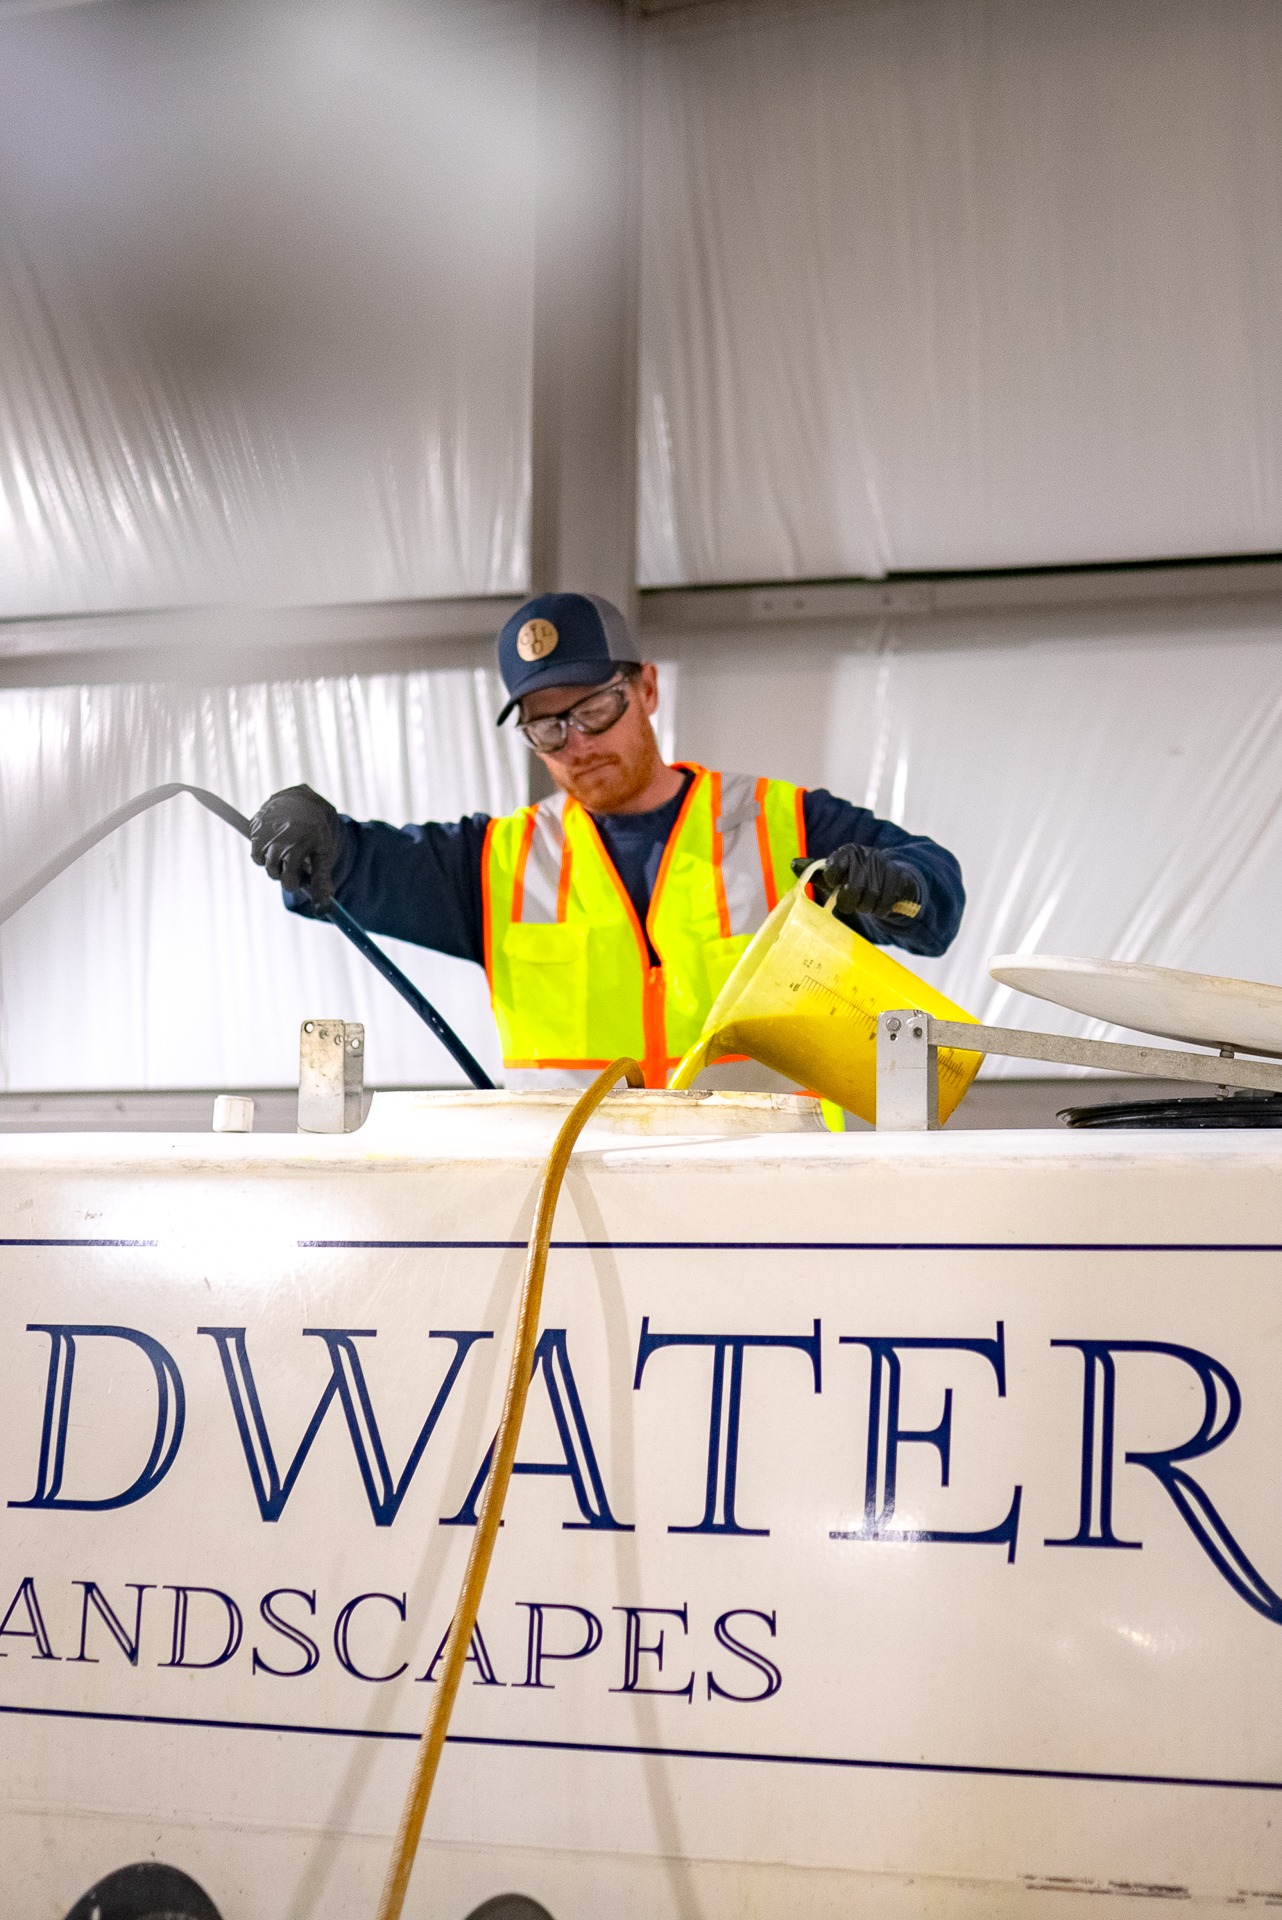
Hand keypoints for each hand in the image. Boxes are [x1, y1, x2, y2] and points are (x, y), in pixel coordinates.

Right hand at [250, 784, 342, 907]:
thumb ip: (321, 881)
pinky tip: (275, 842)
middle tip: (293, 860)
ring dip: (272, 862)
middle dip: (283, 871)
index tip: (298, 878)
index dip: (293, 883)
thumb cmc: (316, 831)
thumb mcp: (323, 854)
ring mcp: (263, 832)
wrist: (304, 801)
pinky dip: (263, 852)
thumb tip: (321, 908)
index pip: (287, 882)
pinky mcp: (254, 826)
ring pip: (261, 863)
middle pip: (272, 873)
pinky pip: (255, 852)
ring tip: (285, 849)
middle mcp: (277, 840)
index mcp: (296, 848)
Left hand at [792, 844, 921, 919]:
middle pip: (854, 888)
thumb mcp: (835, 875)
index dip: (832, 881)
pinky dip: (880, 910)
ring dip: (865, 907)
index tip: (835, 885)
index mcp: (848, 852)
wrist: (891, 879)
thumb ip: (815, 871)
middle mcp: (867, 855)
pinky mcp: (899, 878)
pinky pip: (886, 903)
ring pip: (870, 898)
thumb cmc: (856, 878)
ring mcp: (885, 866)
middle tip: (849, 903)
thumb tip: (794, 864)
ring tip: (864, 904)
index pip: (834, 868)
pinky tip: (877, 905)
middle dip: (849, 902)